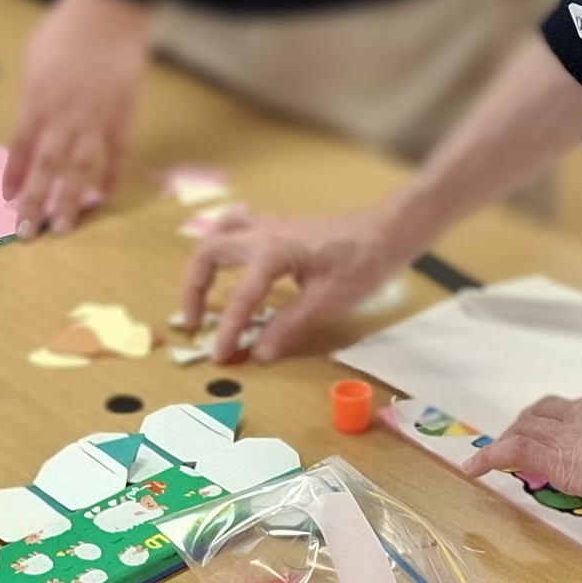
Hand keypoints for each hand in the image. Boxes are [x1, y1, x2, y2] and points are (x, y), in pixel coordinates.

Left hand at [6, 0, 151, 235]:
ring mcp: (95, 118)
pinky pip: (117, 154)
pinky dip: (111, 177)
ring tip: (63, 227)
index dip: (13, 176)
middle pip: (46, 168)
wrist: (107, 12)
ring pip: (80, 169)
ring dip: (70, 200)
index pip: (20, 149)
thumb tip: (30, 130)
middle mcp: (63, 116)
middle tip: (27, 232)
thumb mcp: (35, 63)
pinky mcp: (123, 115)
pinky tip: (104, 198)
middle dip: (35, 202)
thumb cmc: (64, 31)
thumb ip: (33, 99)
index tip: (8, 201)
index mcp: (36, 101)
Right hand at [179, 202, 418, 361]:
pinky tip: (229, 260)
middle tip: (195, 322)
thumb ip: (288, 326)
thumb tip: (258, 352)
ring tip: (202, 292)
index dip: (227, 330)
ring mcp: (269, 227)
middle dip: (194, 289)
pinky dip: (223, 243)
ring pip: (218, 234)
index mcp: (274, 253)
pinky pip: (237, 227)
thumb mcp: (328, 301)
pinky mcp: (278, 228)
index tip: (219, 356)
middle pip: (208, 253)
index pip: (241, 298)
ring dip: (203, 263)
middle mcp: (263, 235)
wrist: (388, 230)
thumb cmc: (364, 262)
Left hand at [469, 383, 581, 505]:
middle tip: (528, 433)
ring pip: (528, 426)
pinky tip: (475, 468)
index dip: (573, 414)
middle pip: (551, 410)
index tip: (572, 421)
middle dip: (537, 420)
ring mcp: (564, 430)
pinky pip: (509, 451)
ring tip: (503, 449)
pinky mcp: (548, 451)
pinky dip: (489, 458)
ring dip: (514, 436)